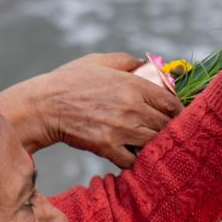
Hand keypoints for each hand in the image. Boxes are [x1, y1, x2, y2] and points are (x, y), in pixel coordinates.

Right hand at [0, 52, 183, 167]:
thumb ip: (126, 61)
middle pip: (166, 125)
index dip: (178, 111)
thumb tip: (144, 65)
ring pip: (153, 143)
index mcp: (133, 85)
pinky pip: (134, 160)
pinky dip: (135, 160)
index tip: (175, 116)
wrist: (43, 106)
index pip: (171, 102)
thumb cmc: (69, 81)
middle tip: (163, 132)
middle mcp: (132, 107)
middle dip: (167, 129)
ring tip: (148, 144)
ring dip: (152, 144)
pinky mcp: (108, 148)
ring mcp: (121, 129)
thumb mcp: (98, 61)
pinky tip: (130, 154)